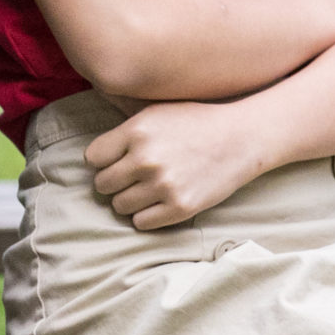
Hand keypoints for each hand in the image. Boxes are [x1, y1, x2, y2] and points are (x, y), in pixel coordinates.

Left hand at [84, 99, 272, 229]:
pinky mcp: (180, 208)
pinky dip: (146, 215)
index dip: (104, 160)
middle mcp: (146, 159)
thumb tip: (93, 125)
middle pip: (102, 184)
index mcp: (137, 131)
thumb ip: (124, 124)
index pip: (93, 158)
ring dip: (129, 200)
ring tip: (147, 188)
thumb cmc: (196, 122)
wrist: (241, 138)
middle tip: (132, 176)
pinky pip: (140, 223)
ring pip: (119, 206)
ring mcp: (163, 185)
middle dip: (114, 181)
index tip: (117, 159)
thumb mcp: (156, 111)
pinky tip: (159, 201)